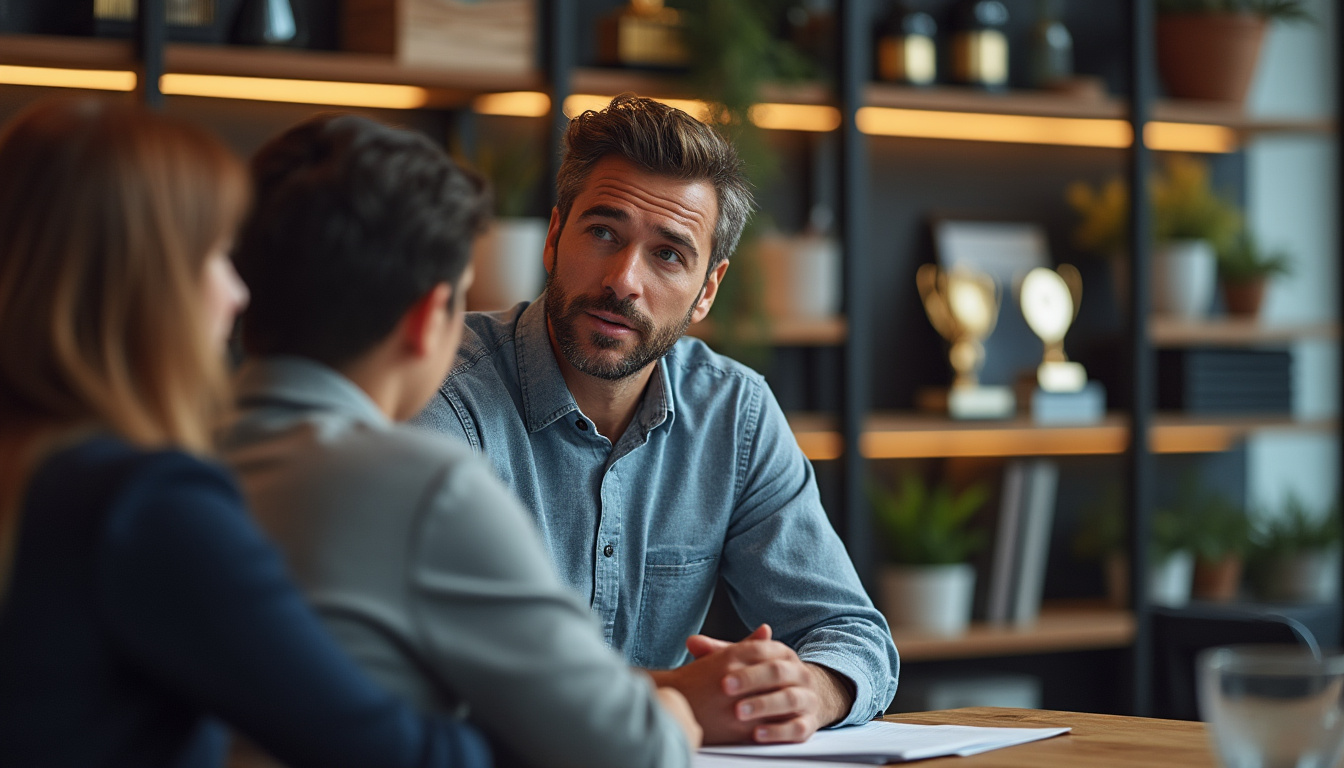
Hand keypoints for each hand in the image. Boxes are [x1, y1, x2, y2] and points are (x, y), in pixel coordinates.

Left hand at [651, 624, 852, 744]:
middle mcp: (799, 673)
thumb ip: (720, 653)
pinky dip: (778, 731)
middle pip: (777, 672)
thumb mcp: (746, 663)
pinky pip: (797, 727)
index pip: (764, 651)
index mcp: (782, 654)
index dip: (743, 662)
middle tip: (726, 690)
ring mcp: (806, 697)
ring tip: (739, 712)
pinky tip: (757, 734)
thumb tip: (691, 642)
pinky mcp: (809, 723)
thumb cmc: (764, 680)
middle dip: (751, 680)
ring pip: (789, 698)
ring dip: (764, 705)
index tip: (722, 679)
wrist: (803, 699)